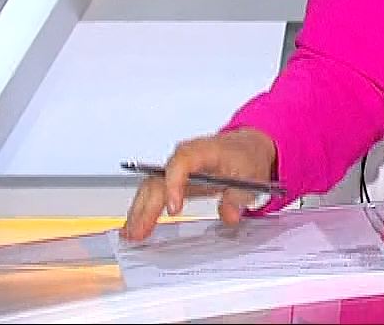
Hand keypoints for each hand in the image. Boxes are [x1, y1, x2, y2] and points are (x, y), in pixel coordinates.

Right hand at [121, 128, 277, 240]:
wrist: (245, 148)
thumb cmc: (246, 158)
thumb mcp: (252, 177)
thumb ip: (239, 197)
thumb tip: (229, 216)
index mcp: (205, 151)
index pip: (182, 161)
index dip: (174, 184)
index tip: (174, 209)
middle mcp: (184, 158)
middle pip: (159, 179)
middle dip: (148, 206)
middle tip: (140, 232)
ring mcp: (175, 169)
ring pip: (150, 187)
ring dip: (139, 211)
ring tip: (130, 235)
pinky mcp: (171, 180)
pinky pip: (152, 193)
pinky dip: (142, 211)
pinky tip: (133, 228)